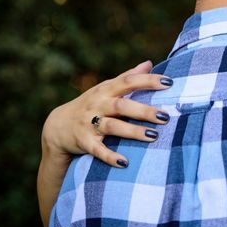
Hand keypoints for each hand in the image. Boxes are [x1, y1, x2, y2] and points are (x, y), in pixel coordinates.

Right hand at [41, 60, 172, 167]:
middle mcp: (98, 104)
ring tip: (153, 136)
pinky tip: (125, 163)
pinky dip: (110, 156)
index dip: (148, 80)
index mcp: (106, 89)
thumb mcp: (106, 88)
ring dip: (133, 131)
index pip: (128, 81)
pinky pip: (97, 149)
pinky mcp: (83, 141)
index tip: (170, 82)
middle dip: (144, 110)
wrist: (57, 127)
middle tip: (165, 116)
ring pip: (112, 126)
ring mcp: (89, 123)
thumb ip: (128, 77)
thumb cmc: (92, 104)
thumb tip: (149, 63)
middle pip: (122, 105)